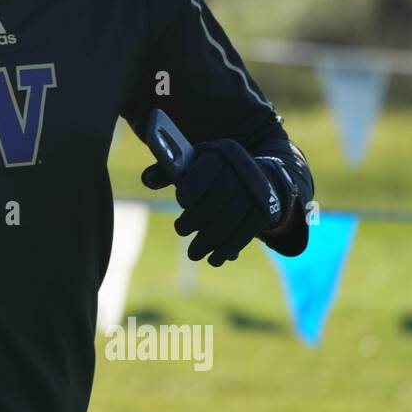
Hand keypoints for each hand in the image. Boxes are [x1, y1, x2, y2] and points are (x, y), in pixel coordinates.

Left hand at [141, 138, 282, 266]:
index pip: (210, 168)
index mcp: (223, 152)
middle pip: (221, 196)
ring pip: (233, 219)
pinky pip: (246, 233)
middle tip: (181, 230)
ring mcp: (258, 192)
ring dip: (211, 240)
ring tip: (193, 253)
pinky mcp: (264, 213)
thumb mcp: (192, 164)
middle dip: (198, 217)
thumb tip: (147, 181)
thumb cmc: (211, 172)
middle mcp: (244, 169)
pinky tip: (215, 259)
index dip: (196, 184)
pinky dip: (228, 248)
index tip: (182, 200)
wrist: (256, 179)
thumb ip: (167, 171)